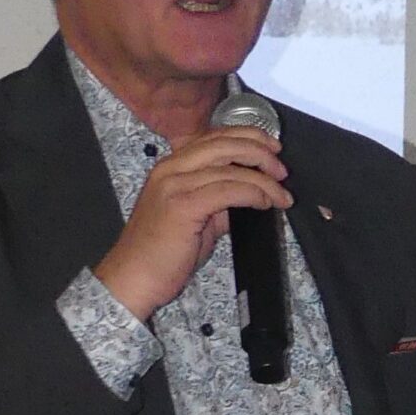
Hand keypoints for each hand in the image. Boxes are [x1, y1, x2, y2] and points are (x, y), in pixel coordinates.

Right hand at [94, 127, 289, 322]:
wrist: (133, 277)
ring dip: (264, 181)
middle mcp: (170, 168)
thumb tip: (250, 194)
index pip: (214, 137)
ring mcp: (174, 185)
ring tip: (281, 195)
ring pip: (230, 168)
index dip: (248, 137)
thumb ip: (219, 201)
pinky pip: (228, 190)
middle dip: (260, 152)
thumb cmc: (161, 253)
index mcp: (171, 165)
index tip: (272, 147)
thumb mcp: (195, 218)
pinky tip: (264, 203)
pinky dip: (252, 194)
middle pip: (224, 143)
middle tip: (282, 170)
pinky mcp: (182, 206)